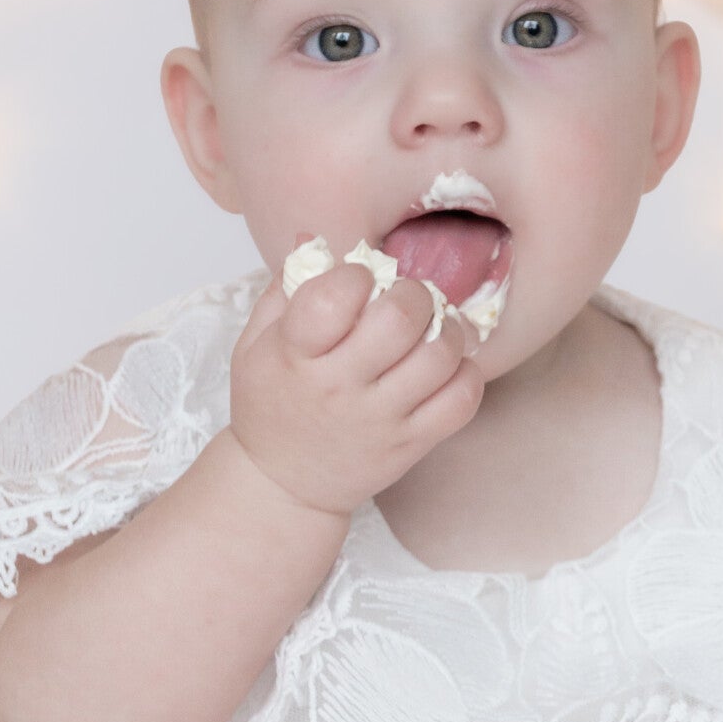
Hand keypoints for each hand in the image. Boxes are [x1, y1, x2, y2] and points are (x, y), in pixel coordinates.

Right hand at [228, 256, 483, 518]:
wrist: (283, 485)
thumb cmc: (271, 404)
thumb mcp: (257, 343)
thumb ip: (285, 288)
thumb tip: (313, 236)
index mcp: (295, 354)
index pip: (336, 296)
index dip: (358, 274)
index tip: (359, 280)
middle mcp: (339, 387)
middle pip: (400, 318)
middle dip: (413, 292)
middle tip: (407, 299)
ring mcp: (380, 419)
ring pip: (440, 356)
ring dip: (445, 329)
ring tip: (432, 328)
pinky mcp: (412, 444)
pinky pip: (462, 400)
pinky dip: (465, 373)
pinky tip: (446, 367)